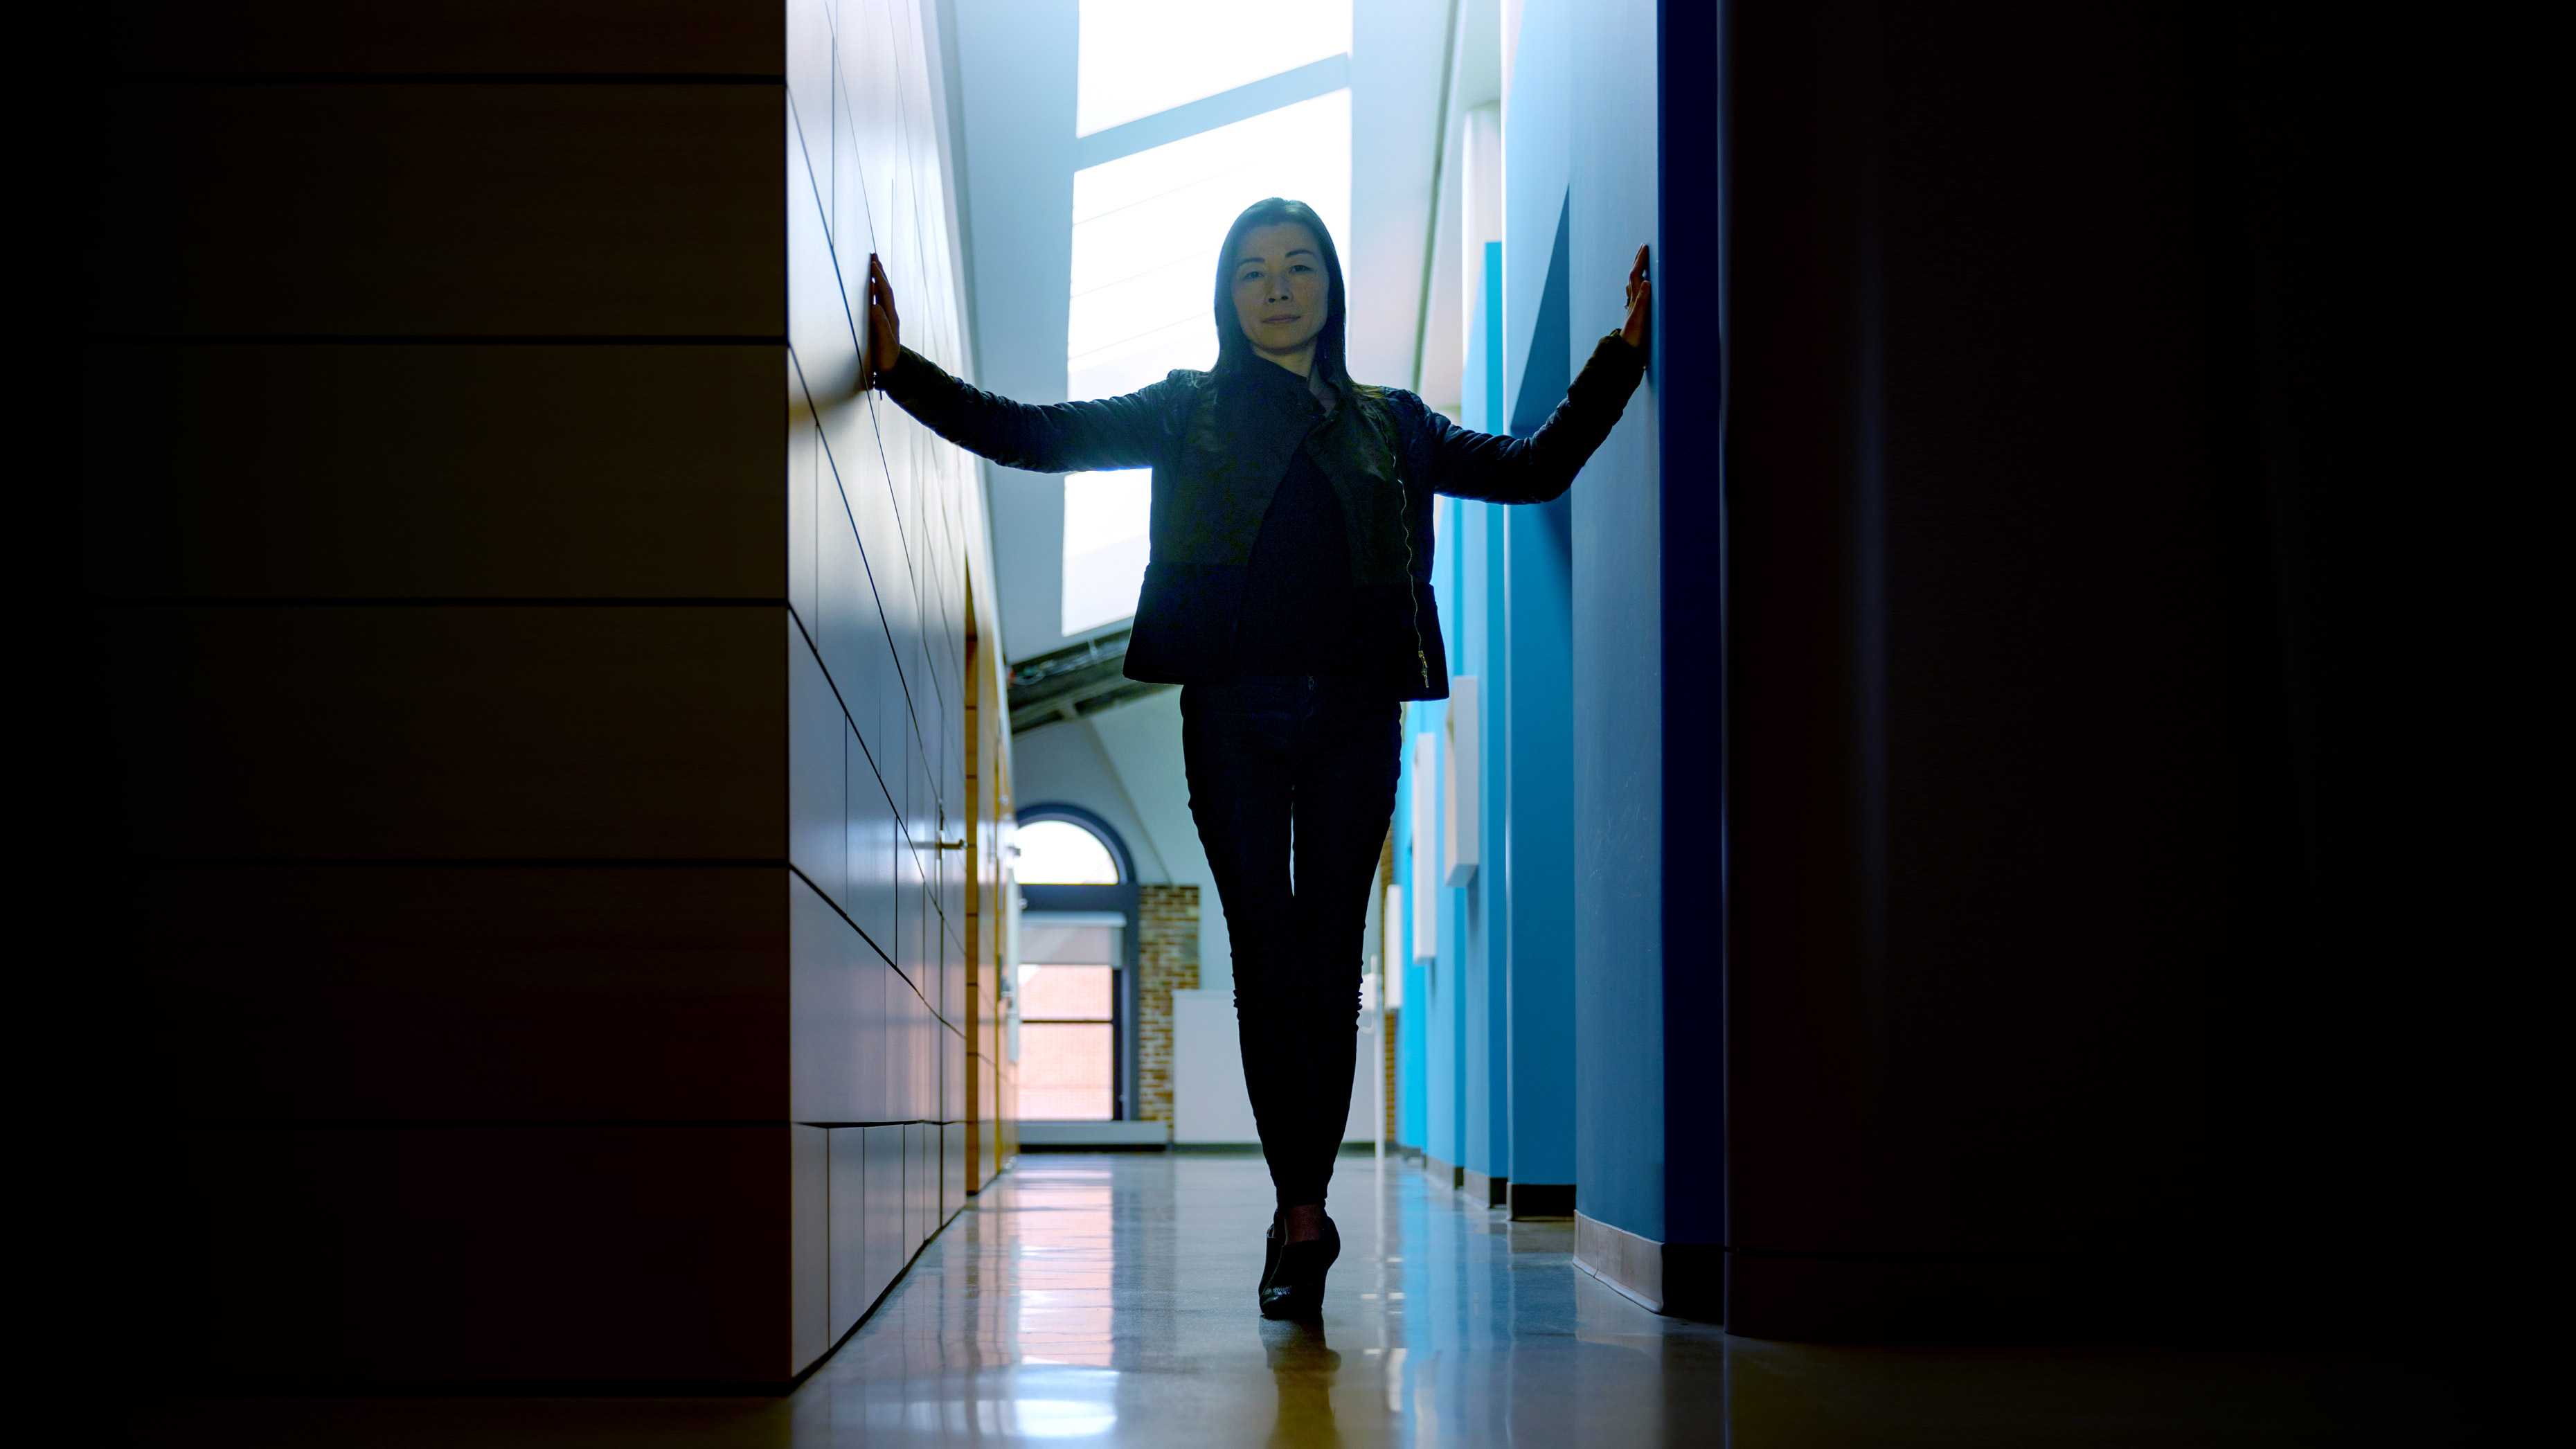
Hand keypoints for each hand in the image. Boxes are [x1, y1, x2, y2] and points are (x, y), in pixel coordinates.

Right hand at [866, 254, 901, 386]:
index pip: (885, 292)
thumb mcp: (884, 342)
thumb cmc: (887, 357)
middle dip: (879, 271)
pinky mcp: (881, 321)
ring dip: (878, 278)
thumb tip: (874, 306)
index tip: (873, 263)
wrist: (892, 369)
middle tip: (874, 256)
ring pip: (882, 292)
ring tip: (873, 265)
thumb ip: (881, 325)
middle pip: (885, 288)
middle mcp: (889, 314)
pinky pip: (878, 300)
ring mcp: (885, 317)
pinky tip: (871, 286)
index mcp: (890, 317)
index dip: (879, 277)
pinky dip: (874, 289)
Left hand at [1620, 244, 1651, 350]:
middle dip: (1638, 261)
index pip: (1636, 275)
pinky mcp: (1636, 312)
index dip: (1640, 261)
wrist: (1627, 350)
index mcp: (1635, 298)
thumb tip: (1646, 282)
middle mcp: (1633, 300)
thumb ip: (1643, 300)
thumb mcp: (1639, 317)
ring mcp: (1634, 305)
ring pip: (1634, 283)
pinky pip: (1636, 293)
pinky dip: (1638, 285)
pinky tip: (1639, 286)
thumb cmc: (1634, 335)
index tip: (1644, 248)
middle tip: (1643, 248)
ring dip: (1638, 270)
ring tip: (1641, 261)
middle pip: (1634, 276)